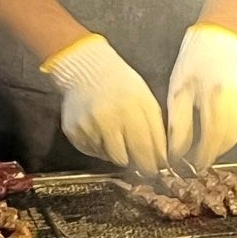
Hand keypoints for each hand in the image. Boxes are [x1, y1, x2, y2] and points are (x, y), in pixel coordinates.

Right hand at [41, 34, 168, 171]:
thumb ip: (155, 127)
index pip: (146, 147)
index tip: (158, 167)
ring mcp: (88, 128)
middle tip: (143, 164)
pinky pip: (93, 152)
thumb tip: (162, 157)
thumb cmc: (121, 85)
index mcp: (130, 109)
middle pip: (126, 159)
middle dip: (138, 165)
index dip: (154, 162)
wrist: (86, 70)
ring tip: (119, 135)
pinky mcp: (74, 133)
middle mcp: (108, 120)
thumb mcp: (145, 99)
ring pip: (110, 158)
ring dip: (119, 153)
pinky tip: (102, 131)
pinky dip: (101, 147)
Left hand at [167, 24, 236, 168]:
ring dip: (221, 145)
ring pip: (236, 134)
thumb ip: (179, 125)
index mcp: (216, 96)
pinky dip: (230, 133)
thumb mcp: (178, 94)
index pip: (212, 136)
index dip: (203, 154)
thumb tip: (177, 153)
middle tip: (199, 161)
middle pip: (227, 139)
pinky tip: (217, 131)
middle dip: (213, 153)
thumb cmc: (193, 66)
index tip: (194, 164)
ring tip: (205, 148)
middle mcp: (236, 99)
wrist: (215, 45)